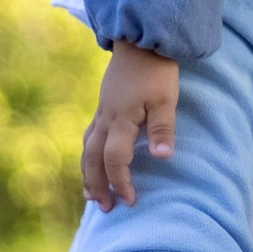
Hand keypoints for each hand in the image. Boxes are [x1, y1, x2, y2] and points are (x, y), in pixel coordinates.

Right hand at [81, 38, 181, 209]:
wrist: (140, 42)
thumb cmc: (157, 72)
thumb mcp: (166, 100)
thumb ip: (163, 129)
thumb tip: (163, 157)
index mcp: (121, 120)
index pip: (115, 160)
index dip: (121, 182)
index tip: (131, 200)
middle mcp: (105, 120)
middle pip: (93, 160)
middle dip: (98, 186)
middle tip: (106, 208)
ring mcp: (101, 114)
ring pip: (86, 150)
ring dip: (88, 175)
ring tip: (92, 196)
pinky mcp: (102, 109)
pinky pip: (88, 139)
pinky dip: (88, 158)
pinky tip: (92, 166)